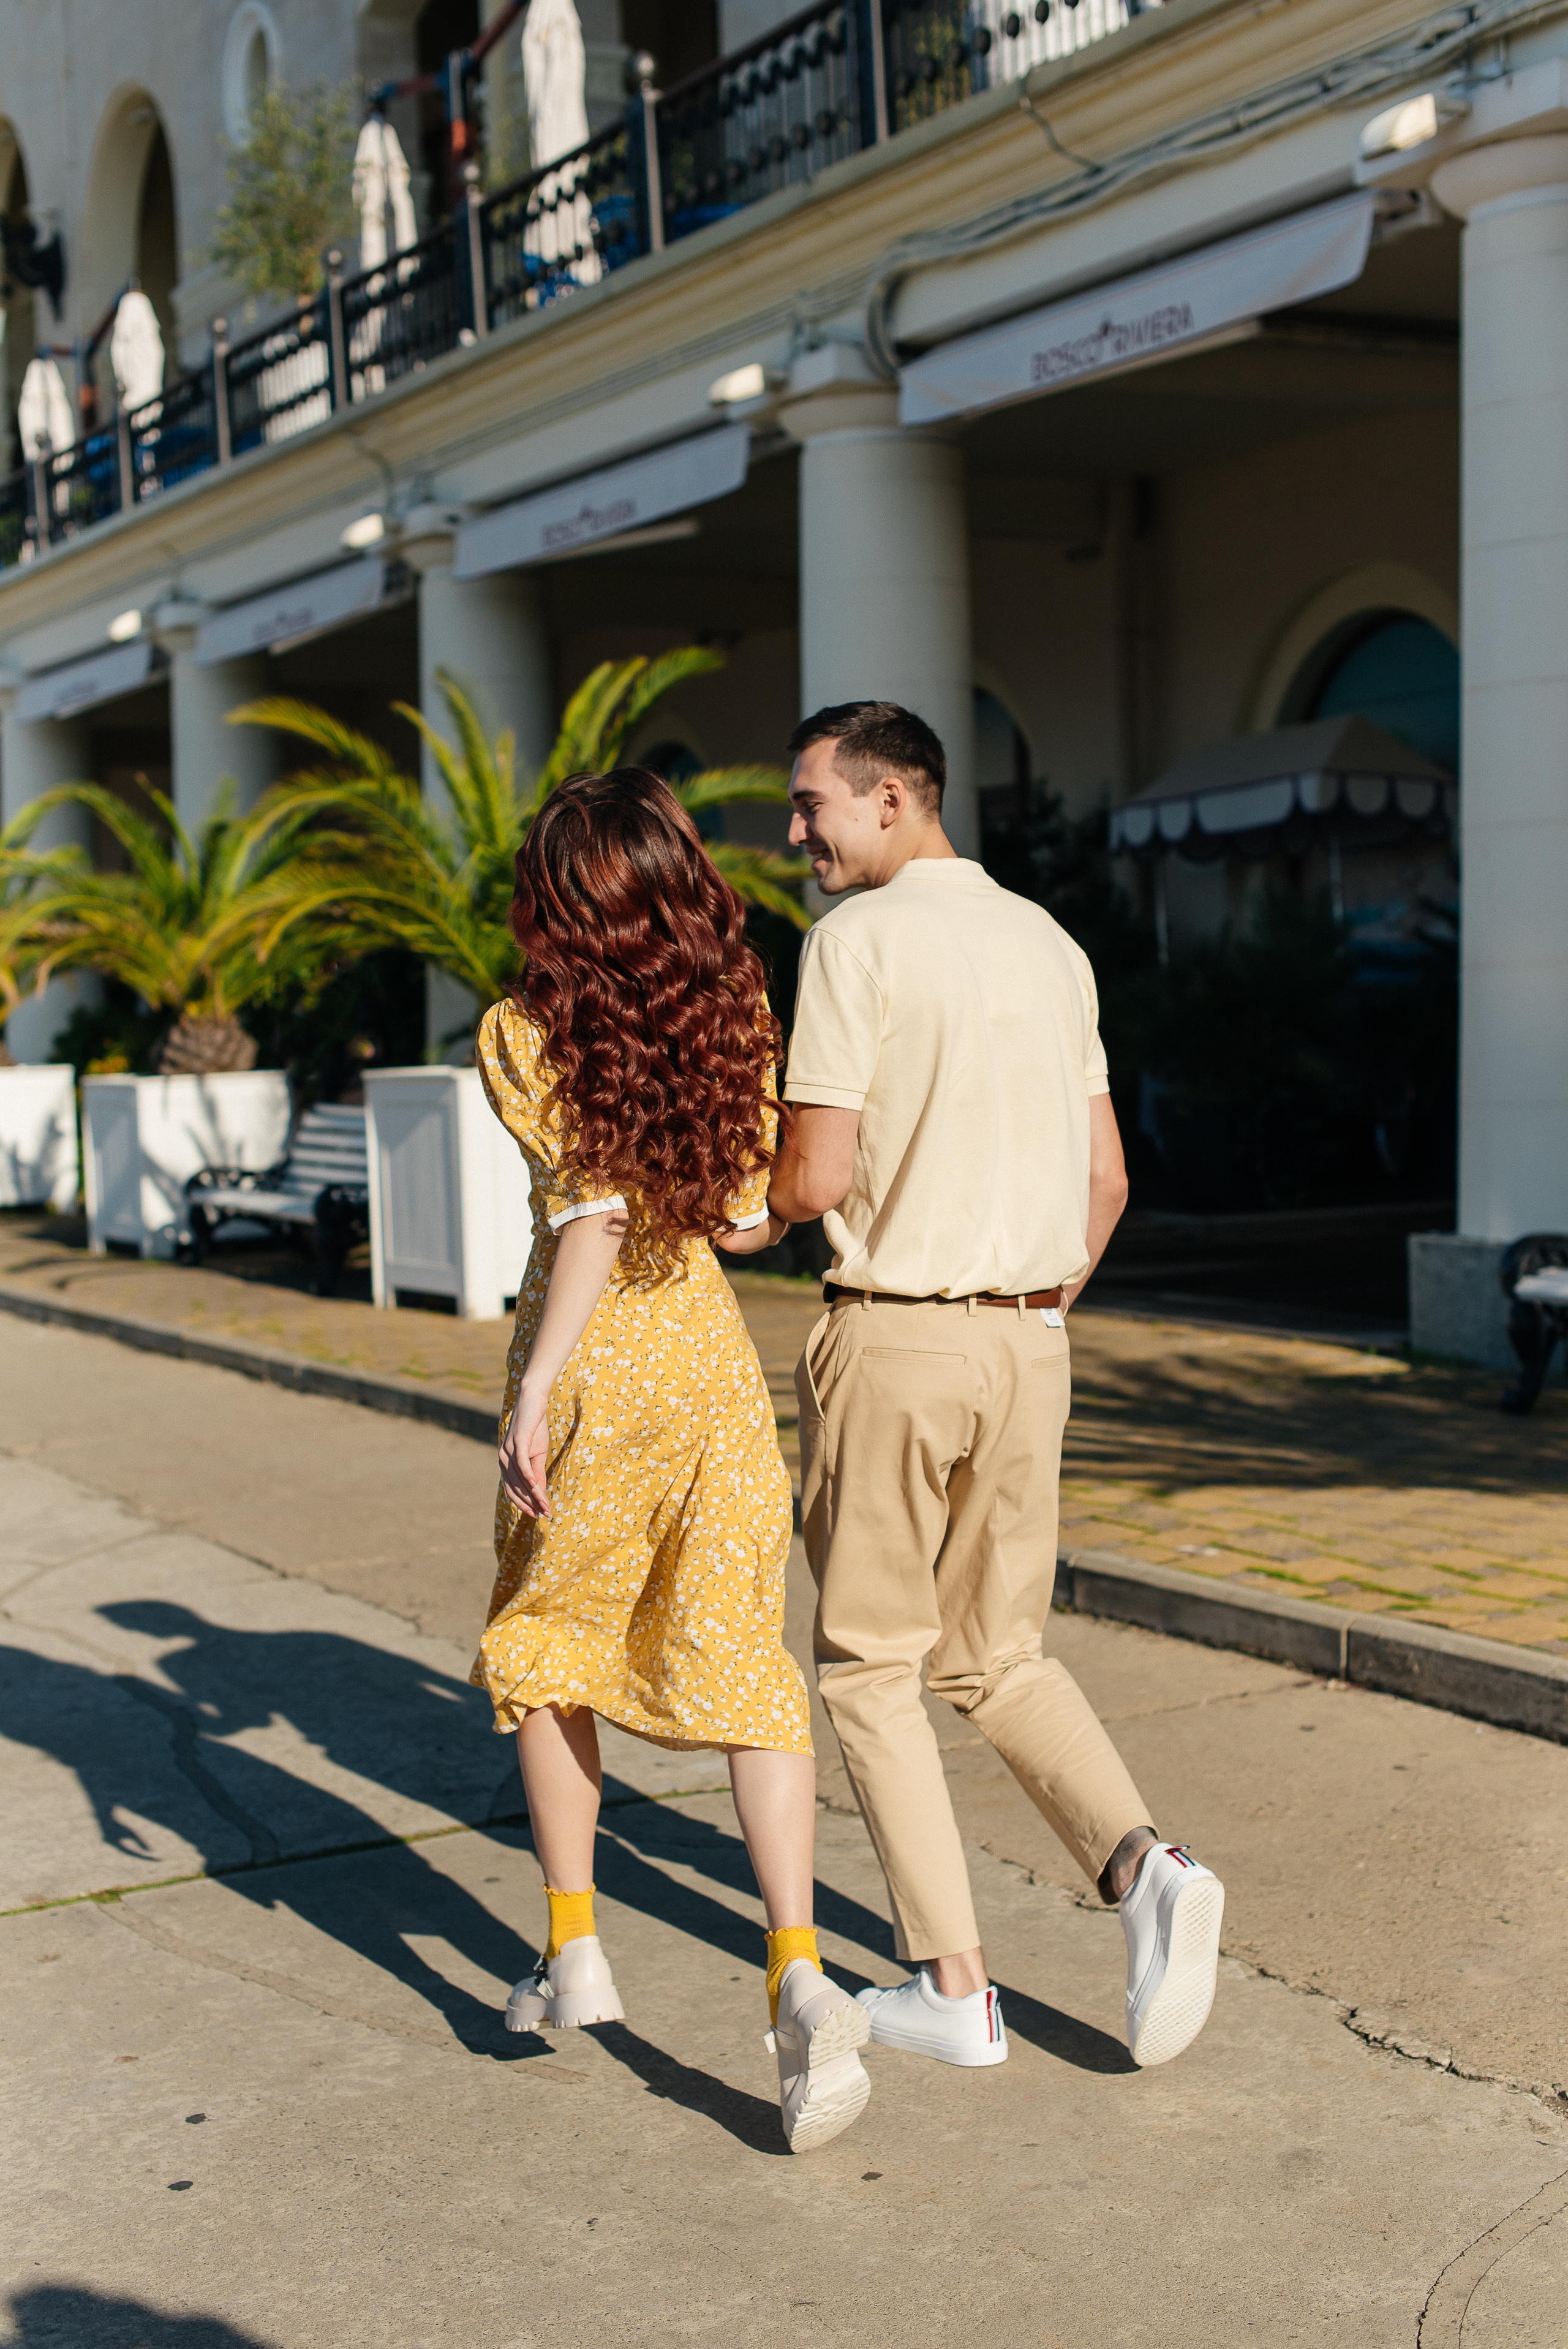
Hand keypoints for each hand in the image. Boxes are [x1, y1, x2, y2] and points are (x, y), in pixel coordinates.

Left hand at [499, 1383, 550, 1516]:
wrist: (533, 1401)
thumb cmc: (535, 1427)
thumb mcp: (538, 1454)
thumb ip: (537, 1473)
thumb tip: (540, 1493)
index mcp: (505, 1463)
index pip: (512, 1490)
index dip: (524, 1504)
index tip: (538, 1514)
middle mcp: (502, 1459)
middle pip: (514, 1488)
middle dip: (529, 1504)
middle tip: (544, 1515)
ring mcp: (508, 1450)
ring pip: (519, 1479)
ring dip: (533, 1495)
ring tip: (545, 1506)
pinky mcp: (517, 1442)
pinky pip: (521, 1464)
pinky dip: (528, 1478)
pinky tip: (536, 1488)